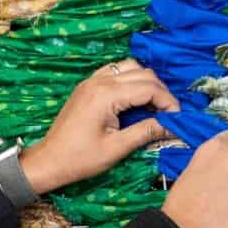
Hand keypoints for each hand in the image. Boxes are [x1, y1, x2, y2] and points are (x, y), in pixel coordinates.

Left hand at [18, 58, 177, 193]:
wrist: (49, 160)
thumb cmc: (80, 159)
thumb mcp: (117, 148)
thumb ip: (146, 132)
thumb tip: (174, 126)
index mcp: (106, 95)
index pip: (149, 88)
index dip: (168, 102)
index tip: (177, 119)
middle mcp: (99, 81)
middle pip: (143, 74)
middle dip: (161, 92)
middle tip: (169, 115)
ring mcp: (91, 80)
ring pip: (130, 68)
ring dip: (146, 83)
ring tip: (153, 106)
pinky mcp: (87, 85)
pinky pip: (115, 72)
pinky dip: (130, 80)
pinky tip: (134, 99)